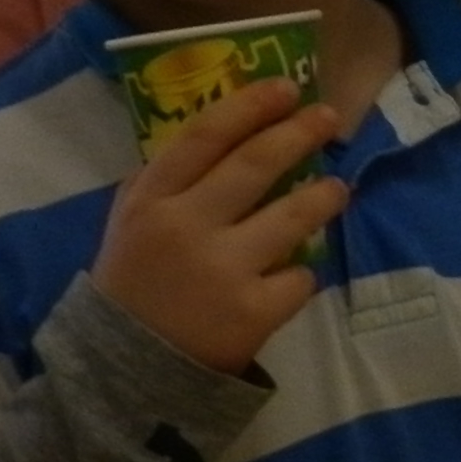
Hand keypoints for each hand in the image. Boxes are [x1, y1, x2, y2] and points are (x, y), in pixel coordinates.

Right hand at [91, 75, 343, 376]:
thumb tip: (221, 131)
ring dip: (323, 195)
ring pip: (293, 216)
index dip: (251, 105)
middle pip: (255, 164)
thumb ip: (163, 180)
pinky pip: (297, 277)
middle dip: (299, 134)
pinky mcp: (252, 312)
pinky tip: (290, 273)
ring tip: (337, 188)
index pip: (206, 135)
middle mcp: (187, 227)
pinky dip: (298, 272)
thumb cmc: (132, 286)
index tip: (286, 88)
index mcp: (152, 201)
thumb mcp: (129, 224)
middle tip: (327, 118)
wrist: (123, 373)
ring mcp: (223, 270)